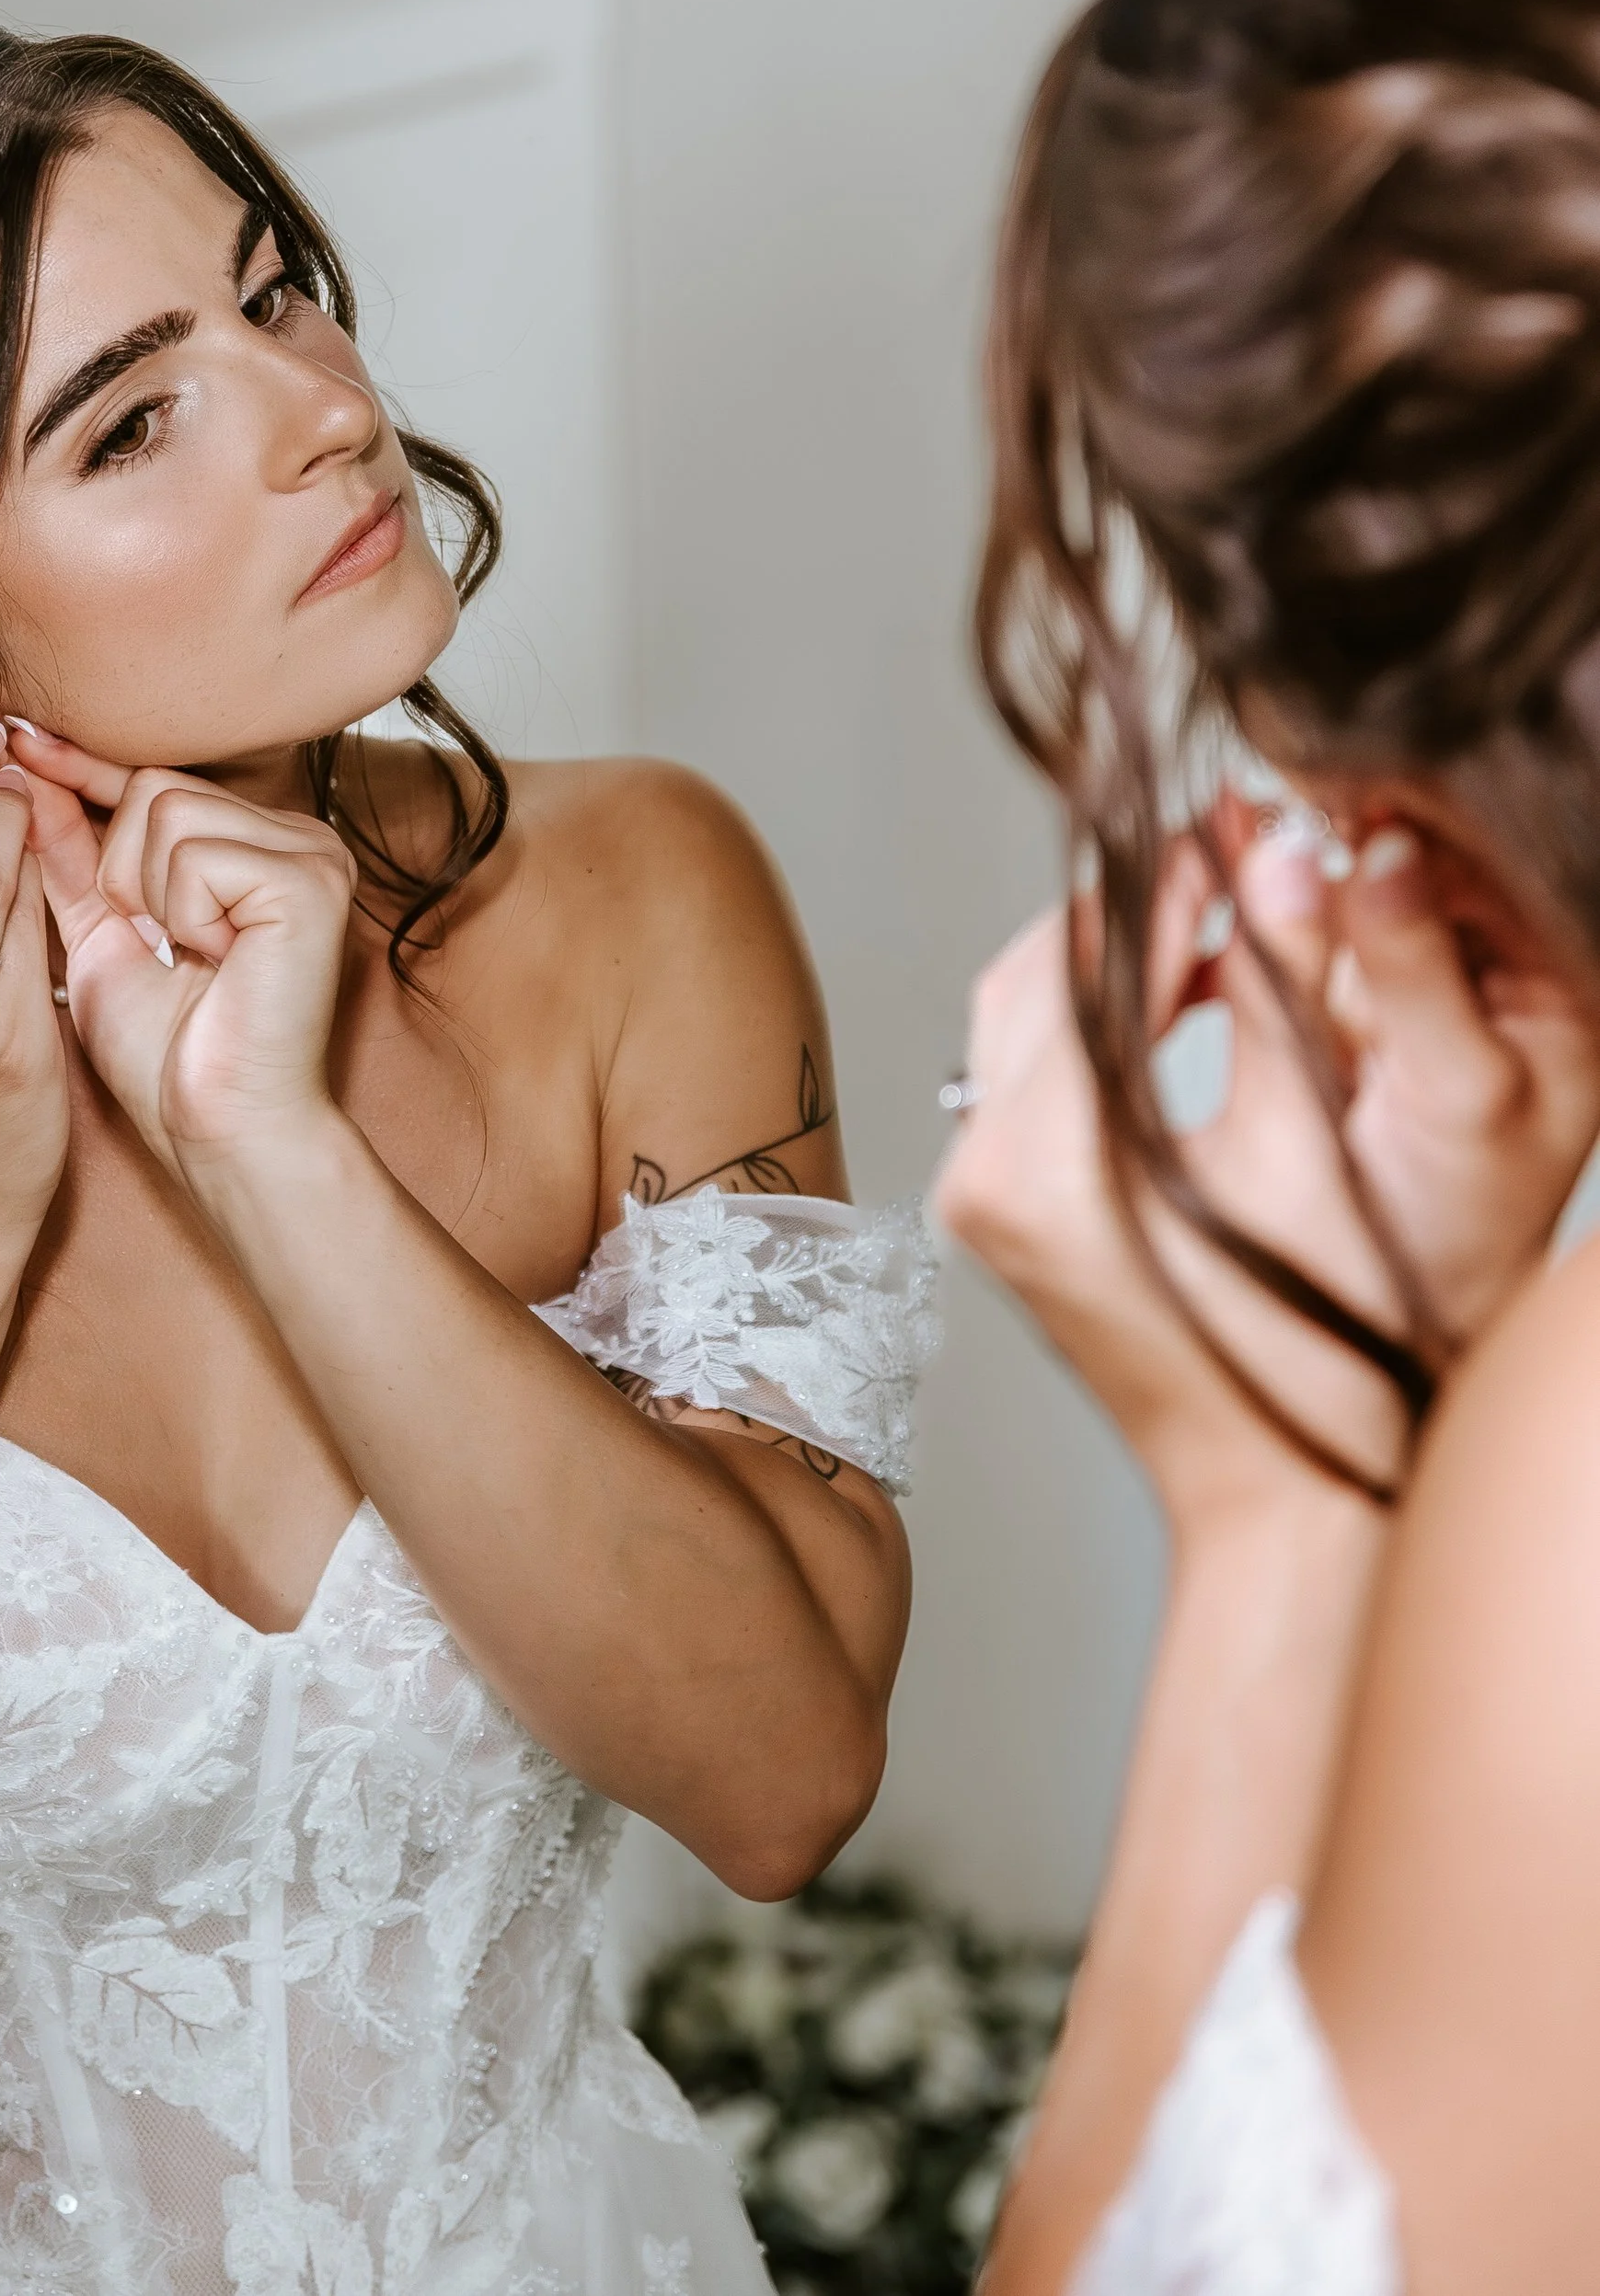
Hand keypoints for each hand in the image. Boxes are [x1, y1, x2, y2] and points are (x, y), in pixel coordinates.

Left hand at [0, 718, 355, 1193]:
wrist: (217, 1129)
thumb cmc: (166, 1050)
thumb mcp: (101, 930)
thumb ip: (72, 851)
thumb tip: (20, 768)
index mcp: (256, 845)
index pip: (153, 781)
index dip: (82, 771)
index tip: (16, 738)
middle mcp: (297, 836)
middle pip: (155, 787)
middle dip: (120, 871)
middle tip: (158, 943)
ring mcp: (313, 853)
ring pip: (167, 810)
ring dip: (147, 895)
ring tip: (188, 955)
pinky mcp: (310, 879)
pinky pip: (193, 853)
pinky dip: (180, 913)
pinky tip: (217, 959)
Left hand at [935, 807, 1599, 1519]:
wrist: (1294, 1490)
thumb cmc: (1333, 1345)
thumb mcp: (1315, 1137)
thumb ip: (1284, 982)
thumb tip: (1273, 848)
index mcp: (1052, 1163)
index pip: (1092, 961)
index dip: (1171, 877)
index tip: (1235, 817)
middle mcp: (983, 1176)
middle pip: (1038, 974)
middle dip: (1133, 905)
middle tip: (1227, 847)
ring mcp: (975, 1199)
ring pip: (1024, 1013)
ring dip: (1112, 956)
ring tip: (1217, 910)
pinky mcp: (992, 1213)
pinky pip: (1026, 1070)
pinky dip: (1094, 1018)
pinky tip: (1185, 991)